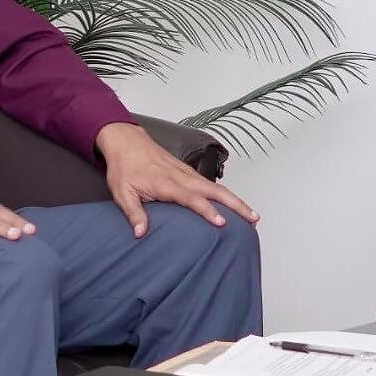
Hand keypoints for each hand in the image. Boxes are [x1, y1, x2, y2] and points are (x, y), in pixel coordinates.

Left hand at [94, 122, 258, 236]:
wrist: (127, 142)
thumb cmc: (125, 167)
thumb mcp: (122, 192)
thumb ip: (133, 213)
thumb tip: (140, 233)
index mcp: (166, 183)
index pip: (192, 198)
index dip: (207, 210)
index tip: (221, 222)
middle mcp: (181, 177)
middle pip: (215, 191)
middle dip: (236, 204)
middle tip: (253, 219)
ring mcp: (187, 173)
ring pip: (216, 187)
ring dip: (236, 200)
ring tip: (252, 215)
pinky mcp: (188, 172)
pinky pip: (210, 184)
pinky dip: (225, 194)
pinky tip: (234, 204)